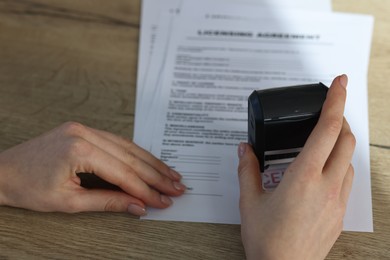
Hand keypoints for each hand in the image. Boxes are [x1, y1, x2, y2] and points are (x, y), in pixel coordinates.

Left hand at [0, 122, 185, 215]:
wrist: (3, 172)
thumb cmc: (28, 188)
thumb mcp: (69, 202)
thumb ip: (108, 202)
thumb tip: (138, 206)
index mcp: (80, 150)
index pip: (124, 173)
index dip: (147, 189)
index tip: (164, 200)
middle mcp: (85, 133)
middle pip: (131, 157)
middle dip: (156, 174)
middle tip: (177, 186)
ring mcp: (85, 128)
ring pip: (128, 146)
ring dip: (151, 162)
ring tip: (170, 174)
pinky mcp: (83, 130)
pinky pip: (117, 141)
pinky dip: (135, 154)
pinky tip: (149, 162)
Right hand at [237, 75, 354, 259]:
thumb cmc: (267, 240)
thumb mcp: (250, 201)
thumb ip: (247, 170)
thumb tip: (244, 149)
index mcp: (303, 177)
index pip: (327, 129)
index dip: (336, 101)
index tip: (340, 82)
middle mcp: (326, 185)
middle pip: (346, 139)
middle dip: (340, 118)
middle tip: (327, 111)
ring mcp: (337, 200)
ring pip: (349, 159)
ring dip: (341, 142)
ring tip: (324, 139)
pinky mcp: (339, 213)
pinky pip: (347, 179)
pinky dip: (340, 164)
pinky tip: (323, 170)